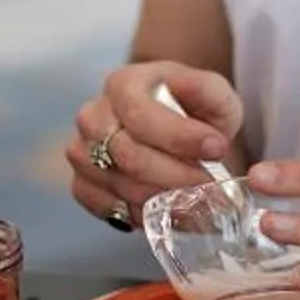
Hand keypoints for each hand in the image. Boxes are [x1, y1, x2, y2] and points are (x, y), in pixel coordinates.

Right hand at [67, 61, 244, 230]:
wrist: (171, 128)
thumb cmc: (191, 110)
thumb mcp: (212, 93)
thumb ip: (206, 90)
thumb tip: (186, 86)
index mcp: (122, 85)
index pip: (140, 115)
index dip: (180, 137)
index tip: (217, 148)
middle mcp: (93, 117)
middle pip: (130, 157)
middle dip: (178, 176)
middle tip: (212, 185)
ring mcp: (82, 153)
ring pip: (123, 187)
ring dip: (166, 199)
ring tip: (197, 198)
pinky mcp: (82, 185)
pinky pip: (110, 209)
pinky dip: (144, 215)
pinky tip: (168, 208)